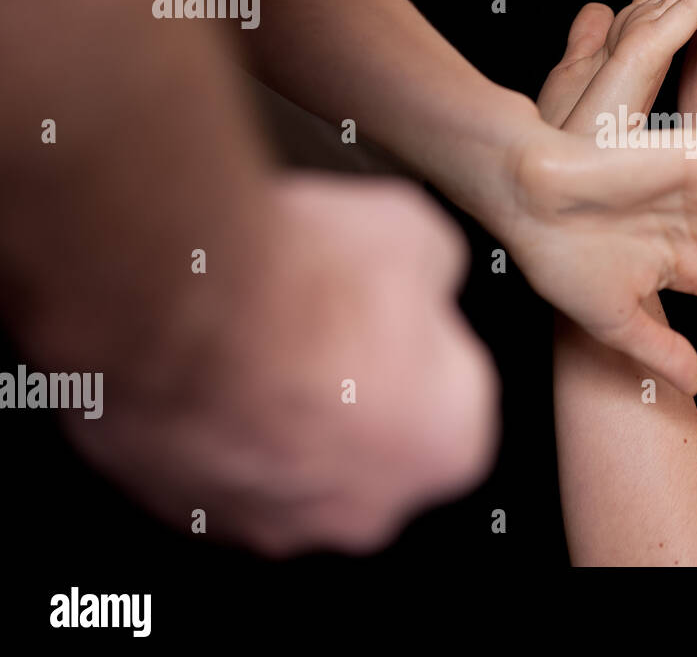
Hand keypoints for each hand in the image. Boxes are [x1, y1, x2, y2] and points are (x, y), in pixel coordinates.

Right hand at [62, 174, 499, 557]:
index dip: (417, 341)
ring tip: (249, 330)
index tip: (388, 301)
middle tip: (316, 315)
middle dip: (347, 389)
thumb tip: (420, 272)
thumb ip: (433, 276)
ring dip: (273, 409)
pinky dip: (208, 420)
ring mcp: (269, 522)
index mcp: (450, 448)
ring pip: (286, 461)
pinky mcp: (184, 510)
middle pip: (370, 443)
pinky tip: (198, 357)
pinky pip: (211, 465)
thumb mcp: (418, 234)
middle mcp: (367, 510)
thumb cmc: (314, 283)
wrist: (183, 306)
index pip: (452, 400)